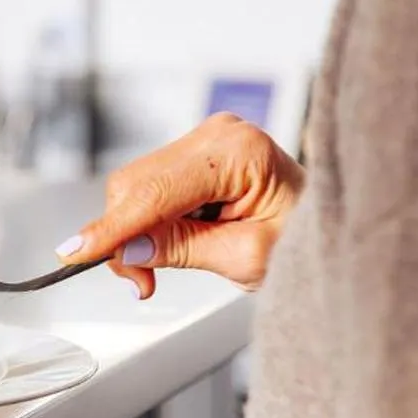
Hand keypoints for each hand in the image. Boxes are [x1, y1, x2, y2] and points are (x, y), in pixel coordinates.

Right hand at [57, 113, 305, 298]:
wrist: (342, 229)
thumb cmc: (311, 241)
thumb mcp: (248, 259)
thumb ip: (184, 249)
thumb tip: (130, 249)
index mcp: (239, 151)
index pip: (156, 190)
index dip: (112, 227)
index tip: (75, 252)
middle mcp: (219, 134)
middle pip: (136, 184)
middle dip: (126, 236)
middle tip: (143, 283)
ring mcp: (208, 139)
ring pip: (136, 187)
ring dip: (136, 233)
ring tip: (160, 268)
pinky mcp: (199, 154)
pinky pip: (151, 186)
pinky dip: (149, 222)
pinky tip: (171, 243)